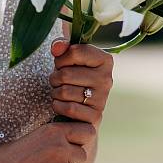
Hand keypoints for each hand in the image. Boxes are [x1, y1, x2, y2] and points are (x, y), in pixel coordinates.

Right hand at [0, 117, 100, 162]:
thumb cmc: (9, 157)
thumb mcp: (35, 138)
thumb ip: (57, 140)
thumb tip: (79, 145)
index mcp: (54, 131)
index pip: (88, 131)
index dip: (80, 140)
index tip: (68, 146)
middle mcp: (60, 148)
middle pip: (82, 155)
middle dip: (70, 162)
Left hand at [49, 38, 113, 162]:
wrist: (79, 108)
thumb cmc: (72, 77)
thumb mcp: (68, 58)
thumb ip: (62, 46)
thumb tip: (57, 47)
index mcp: (105, 60)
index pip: (74, 51)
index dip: (61, 59)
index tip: (63, 64)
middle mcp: (107, 79)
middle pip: (65, 74)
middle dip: (55, 78)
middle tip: (59, 81)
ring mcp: (102, 99)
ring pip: (64, 92)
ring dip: (55, 92)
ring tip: (61, 92)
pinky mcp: (95, 117)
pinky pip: (68, 109)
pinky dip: (58, 106)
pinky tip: (62, 104)